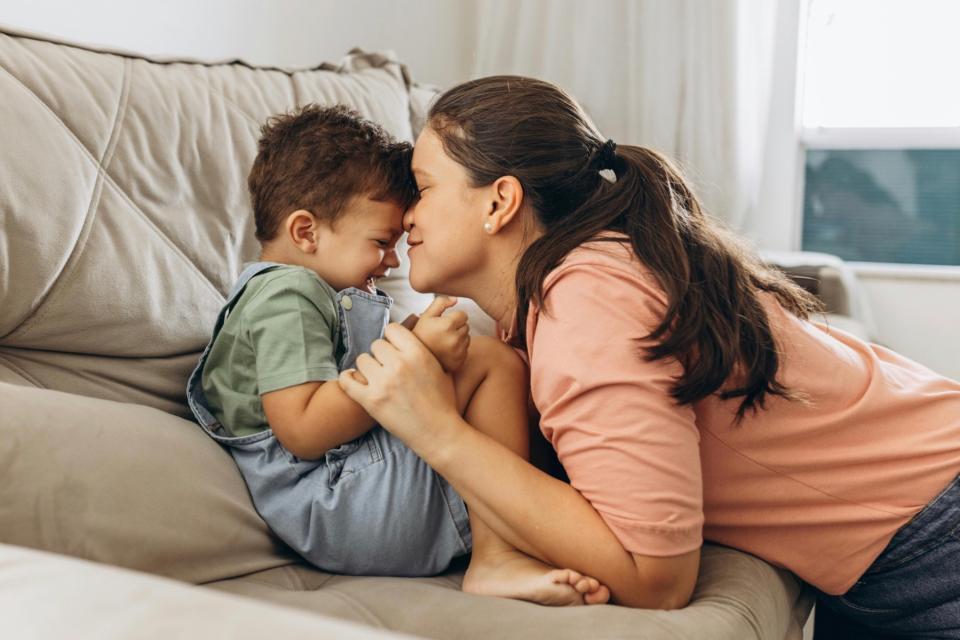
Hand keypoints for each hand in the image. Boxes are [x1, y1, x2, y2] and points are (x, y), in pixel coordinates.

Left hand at [338, 322, 460, 451]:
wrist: (438, 432)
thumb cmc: (443, 401)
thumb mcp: (441, 369)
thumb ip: (424, 350)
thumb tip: (416, 333)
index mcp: (417, 353)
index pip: (392, 329)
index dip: (393, 338)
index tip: (394, 348)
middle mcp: (399, 364)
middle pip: (376, 344)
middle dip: (381, 354)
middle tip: (386, 366)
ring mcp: (383, 382)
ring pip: (362, 360)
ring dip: (368, 367)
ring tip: (375, 377)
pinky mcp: (370, 401)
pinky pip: (347, 381)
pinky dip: (347, 379)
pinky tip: (352, 380)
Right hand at [411, 296, 469, 371]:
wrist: (414, 359)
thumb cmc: (420, 335)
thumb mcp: (426, 316)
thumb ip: (440, 303)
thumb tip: (455, 300)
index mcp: (448, 325)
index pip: (463, 315)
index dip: (453, 317)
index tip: (444, 323)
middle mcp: (455, 339)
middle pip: (466, 326)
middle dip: (456, 327)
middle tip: (442, 333)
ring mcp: (458, 351)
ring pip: (467, 338)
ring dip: (458, 338)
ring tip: (443, 341)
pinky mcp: (460, 361)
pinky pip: (465, 350)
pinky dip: (458, 349)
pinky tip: (446, 350)